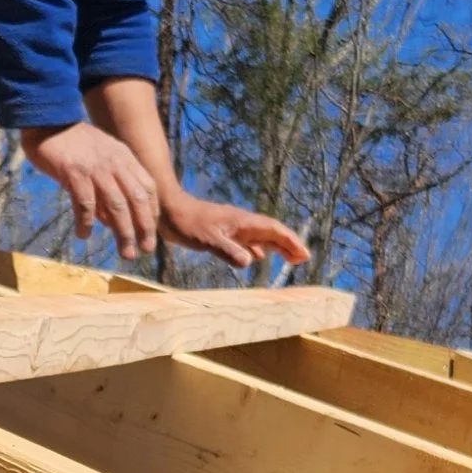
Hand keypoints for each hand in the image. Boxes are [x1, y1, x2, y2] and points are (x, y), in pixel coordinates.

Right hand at [20, 118, 162, 259]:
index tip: (150, 232)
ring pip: (117, 206)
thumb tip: (113, 219)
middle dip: (144, 227)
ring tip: (125, 252)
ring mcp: (95, 168)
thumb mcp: (101, 157)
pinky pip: (86, 204)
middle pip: (137, 199)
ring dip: (124, 232)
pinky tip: (83, 234)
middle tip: (144, 250)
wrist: (49, 121)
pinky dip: (87, 222)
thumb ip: (110, 184)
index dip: (152, 212)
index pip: (149, 188)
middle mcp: (115, 163)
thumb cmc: (73, 143)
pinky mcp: (75, 173)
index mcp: (124, 158)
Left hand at [158, 187, 310, 272]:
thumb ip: (228, 250)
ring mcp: (232, 227)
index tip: (304, 254)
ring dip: (276, 247)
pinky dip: (257, 249)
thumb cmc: (187, 223)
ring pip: (260, 237)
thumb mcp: (208, 239)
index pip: (273, 230)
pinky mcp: (222, 232)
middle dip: (289, 245)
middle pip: (271, 233)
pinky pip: (246, 241)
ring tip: (290, 259)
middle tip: (303, 259)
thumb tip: (250, 262)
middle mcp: (241, 223)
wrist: (167, 210)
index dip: (290, 241)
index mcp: (242, 222)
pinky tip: (257, 258)